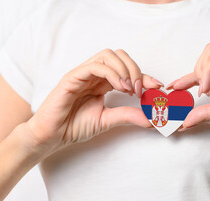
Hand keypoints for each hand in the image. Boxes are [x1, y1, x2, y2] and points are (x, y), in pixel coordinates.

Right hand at [24, 49, 162, 152]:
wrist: (52, 135)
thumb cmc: (74, 126)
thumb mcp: (107, 120)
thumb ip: (128, 116)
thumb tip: (151, 118)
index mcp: (102, 83)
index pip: (127, 70)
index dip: (144, 76)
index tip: (157, 87)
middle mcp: (94, 75)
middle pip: (120, 56)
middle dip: (136, 69)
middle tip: (142, 90)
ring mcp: (83, 74)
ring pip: (108, 55)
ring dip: (125, 69)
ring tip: (130, 89)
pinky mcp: (73, 77)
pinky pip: (95, 66)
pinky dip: (111, 73)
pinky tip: (120, 87)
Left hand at [167, 39, 209, 134]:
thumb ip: (207, 113)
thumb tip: (185, 121)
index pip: (207, 68)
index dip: (188, 76)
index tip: (174, 87)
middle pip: (208, 51)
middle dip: (196, 68)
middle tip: (197, 89)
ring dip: (203, 67)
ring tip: (204, 87)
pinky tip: (209, 85)